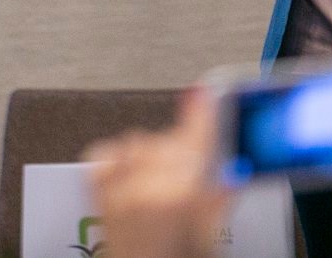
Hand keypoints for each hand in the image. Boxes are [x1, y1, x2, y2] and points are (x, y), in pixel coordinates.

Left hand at [86, 87, 229, 257]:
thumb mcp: (208, 237)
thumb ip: (219, 199)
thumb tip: (233, 171)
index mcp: (180, 196)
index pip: (197, 140)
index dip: (205, 114)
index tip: (208, 94)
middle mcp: (145, 186)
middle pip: (171, 140)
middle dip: (185, 155)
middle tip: (192, 183)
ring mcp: (118, 188)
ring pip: (140, 141)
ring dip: (153, 156)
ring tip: (162, 187)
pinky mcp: (98, 192)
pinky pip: (106, 153)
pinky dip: (119, 158)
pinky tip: (132, 176)